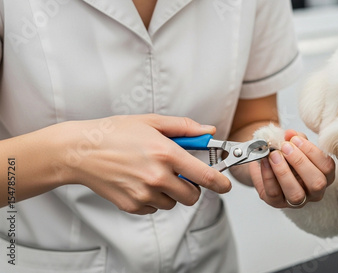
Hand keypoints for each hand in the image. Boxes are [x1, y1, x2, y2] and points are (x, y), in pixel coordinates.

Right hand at [55, 114, 230, 213]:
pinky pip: (154, 208)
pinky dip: (153, 199)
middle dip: (192, 187)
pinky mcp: (132, 205)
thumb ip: (184, 128)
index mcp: (166, 153)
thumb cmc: (114, 133)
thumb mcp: (151, 122)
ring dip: (171, 192)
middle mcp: (157, 176)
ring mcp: (144, 194)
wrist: (80, 151)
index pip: (205, 176)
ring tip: (154, 174)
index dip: (221, 183)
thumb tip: (208, 132)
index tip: (226, 184)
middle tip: (181, 175)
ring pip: (173, 203)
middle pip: (192, 196)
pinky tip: (140, 182)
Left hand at [249, 129, 334, 207]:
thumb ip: (294, 137)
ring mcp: (296, 201)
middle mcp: (314, 192)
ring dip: (284, 172)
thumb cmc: (285, 153)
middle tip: (285, 147)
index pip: (327, 167)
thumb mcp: (293, 143)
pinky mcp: (277, 203)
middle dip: (300, 163)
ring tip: (274, 155)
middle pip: (317, 183)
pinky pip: (274, 193)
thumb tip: (290, 134)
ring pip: (296, 195)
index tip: (296, 139)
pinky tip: (264, 162)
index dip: (313, 152)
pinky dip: (268, 175)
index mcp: (323, 175)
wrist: (265, 162)